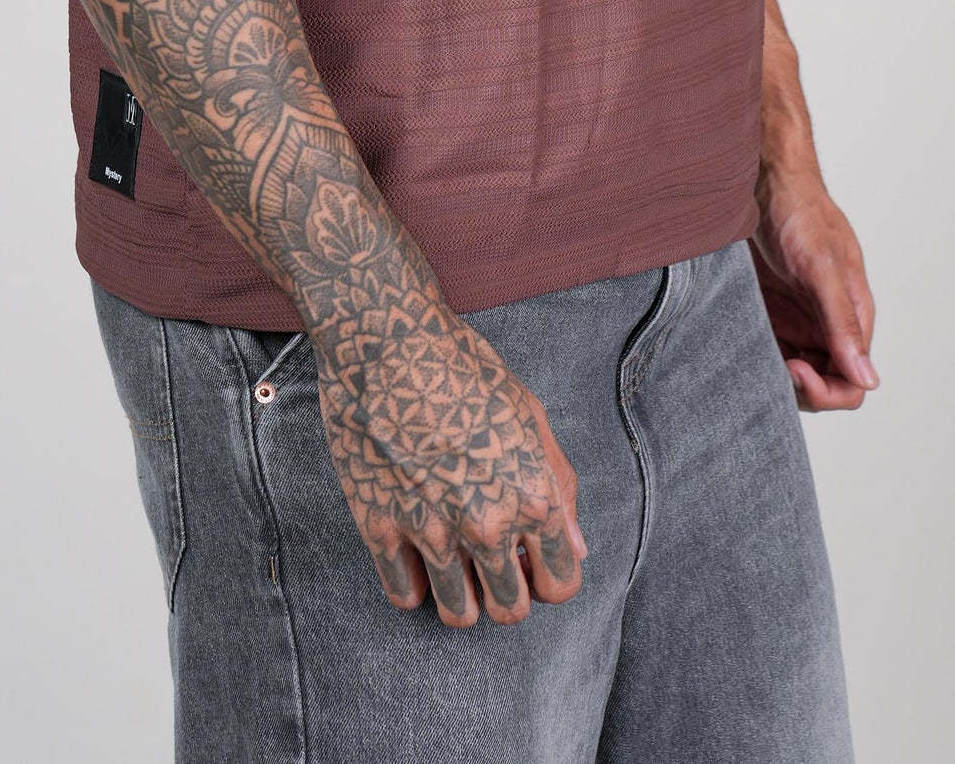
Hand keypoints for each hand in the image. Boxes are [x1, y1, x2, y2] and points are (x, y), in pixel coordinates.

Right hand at [314, 304, 586, 625]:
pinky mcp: (380, 527)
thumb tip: (575, 546)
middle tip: (492, 561)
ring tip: (454, 563)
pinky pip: (404, 595)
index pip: (560, 582)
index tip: (532, 562)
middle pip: (510, 610)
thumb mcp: (527, 413)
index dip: (550, 576)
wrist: (387, 340)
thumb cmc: (463, 366)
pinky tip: (415, 553)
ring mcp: (431, 530)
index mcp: (532, 495)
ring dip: (462, 597)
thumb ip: (557, 483)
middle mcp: (486, 524)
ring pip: (458, 614)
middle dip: (508, 592)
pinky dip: (413, 584)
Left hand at [751, 163, 878, 411]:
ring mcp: (797, 319)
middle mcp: (827, 324)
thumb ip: (843, 323)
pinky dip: (755, 356)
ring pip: (792, 373)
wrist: (762, 177)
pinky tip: (738, 344)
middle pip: (822, 386)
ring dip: (773, 375)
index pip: (852, 384)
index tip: (794, 370)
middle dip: (799, 389)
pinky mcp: (769, 311)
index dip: (826, 392)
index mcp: (852, 316)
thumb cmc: (799, 211)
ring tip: (751, 351)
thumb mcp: (821, 267)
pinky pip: (767, 350)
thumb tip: (869, 379)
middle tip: (769, 363)